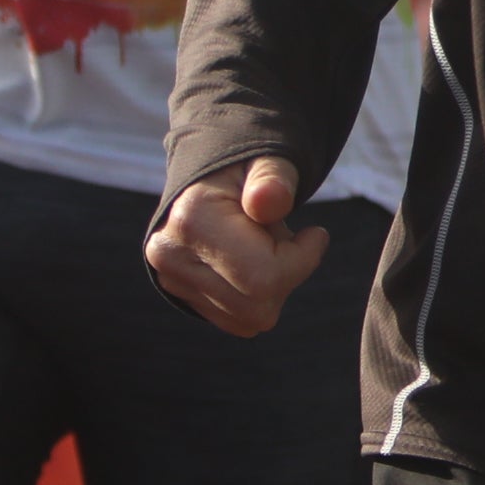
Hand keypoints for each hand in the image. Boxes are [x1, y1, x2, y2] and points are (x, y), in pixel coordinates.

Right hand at [145, 154, 329, 337]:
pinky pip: (239, 321)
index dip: (302, 261)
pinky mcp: (181, 295)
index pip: (263, 277)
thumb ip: (274, 178)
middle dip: (286, 275)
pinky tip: (252, 261)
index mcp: (192, 218)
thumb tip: (268, 200)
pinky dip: (258, 297)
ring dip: (272, 286)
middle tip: (285, 238)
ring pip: (250, 319)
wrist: (214, 178)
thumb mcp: (271, 163)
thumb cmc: (251, 172)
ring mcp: (171, 280)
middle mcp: (171, 255)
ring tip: (263, 245)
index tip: (314, 234)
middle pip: (256, 307)